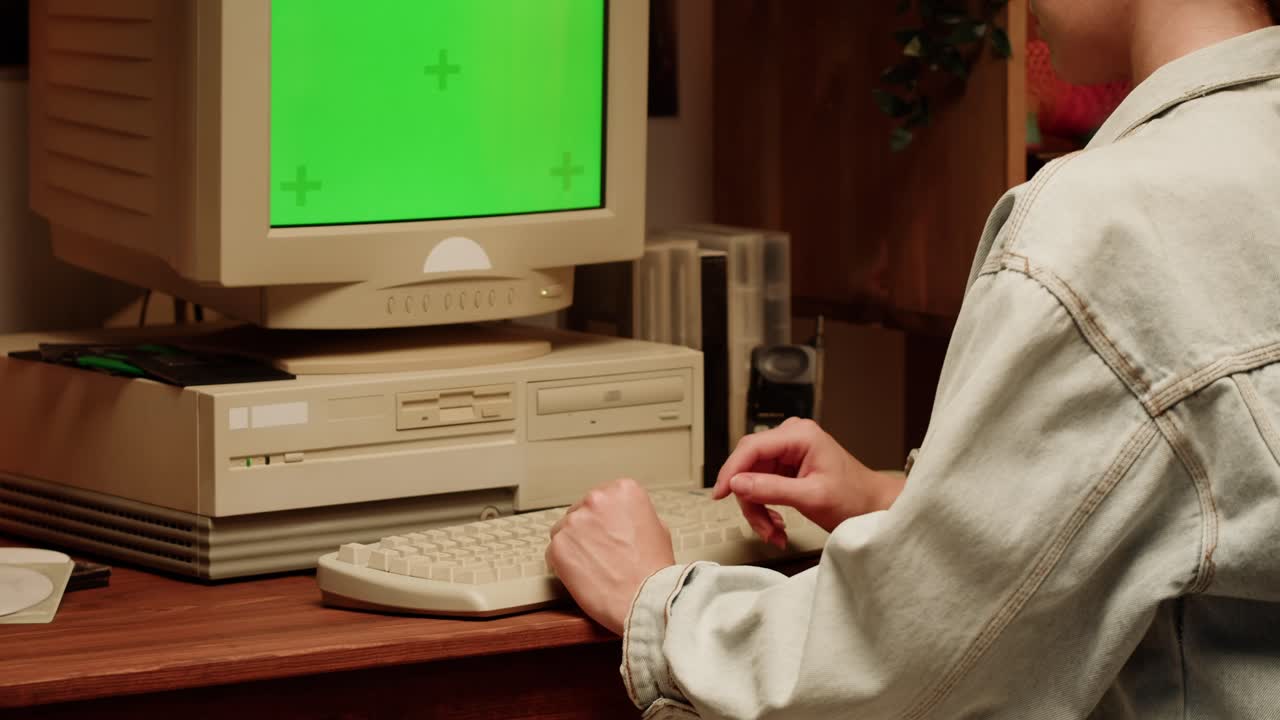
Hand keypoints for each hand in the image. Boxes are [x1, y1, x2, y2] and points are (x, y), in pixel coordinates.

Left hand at [546, 478, 675, 634]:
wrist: (644, 599)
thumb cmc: (653, 570)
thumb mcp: (658, 528)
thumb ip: (635, 514)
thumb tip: (623, 517)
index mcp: (623, 490)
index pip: (602, 497)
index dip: (604, 519)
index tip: (608, 532)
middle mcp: (596, 499)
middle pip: (580, 511)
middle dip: (587, 530)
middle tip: (601, 552)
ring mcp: (574, 521)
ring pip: (564, 531)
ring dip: (574, 546)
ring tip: (593, 566)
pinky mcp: (558, 545)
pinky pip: (553, 552)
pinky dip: (563, 564)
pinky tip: (582, 575)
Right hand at [713, 418, 904, 546]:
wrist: (874, 508)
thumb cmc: (854, 498)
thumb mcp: (810, 497)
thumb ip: (771, 488)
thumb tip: (736, 483)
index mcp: (799, 435)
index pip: (751, 448)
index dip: (731, 471)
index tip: (719, 493)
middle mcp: (792, 438)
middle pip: (749, 465)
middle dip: (751, 500)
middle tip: (762, 526)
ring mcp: (789, 452)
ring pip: (752, 479)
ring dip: (759, 509)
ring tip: (774, 532)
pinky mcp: (788, 466)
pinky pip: (763, 485)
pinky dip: (766, 508)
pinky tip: (777, 524)